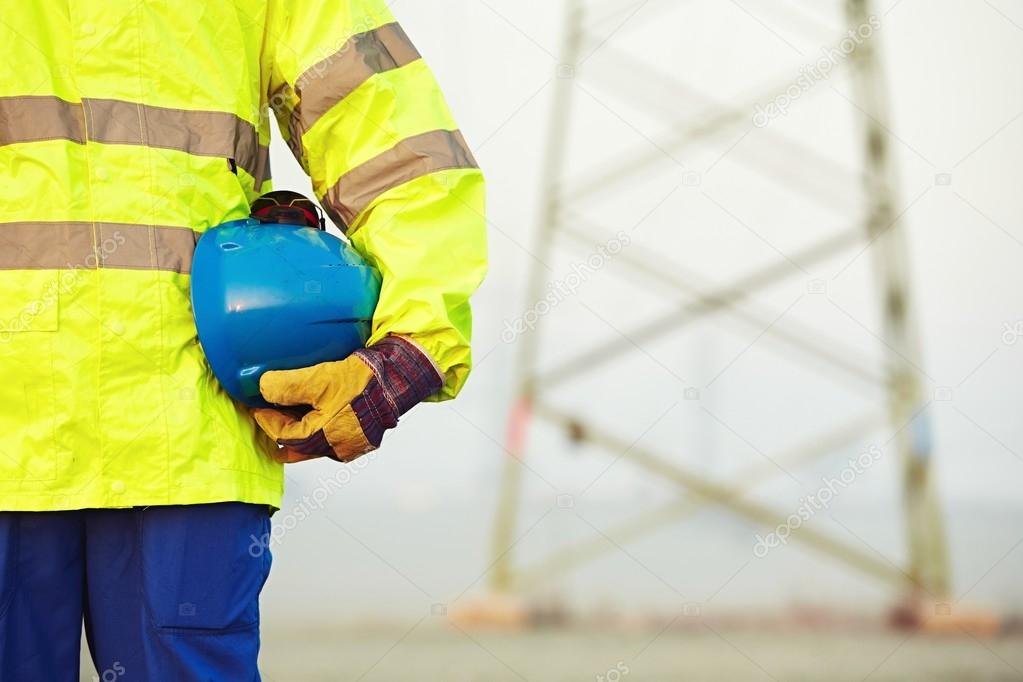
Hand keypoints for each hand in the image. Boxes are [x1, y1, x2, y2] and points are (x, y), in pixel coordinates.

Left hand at [252, 336, 442, 462]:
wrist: (398, 378)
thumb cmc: (363, 381)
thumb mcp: (319, 379)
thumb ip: (287, 386)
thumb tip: (263, 388)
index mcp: (323, 438)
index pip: (283, 435)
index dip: (267, 421)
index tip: (258, 407)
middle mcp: (338, 449)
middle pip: (299, 447)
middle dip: (282, 432)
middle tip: (269, 419)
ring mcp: (353, 446)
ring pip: (317, 446)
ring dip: (301, 434)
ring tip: (290, 421)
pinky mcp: (364, 438)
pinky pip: (334, 441)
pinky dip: (321, 432)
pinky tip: (320, 418)